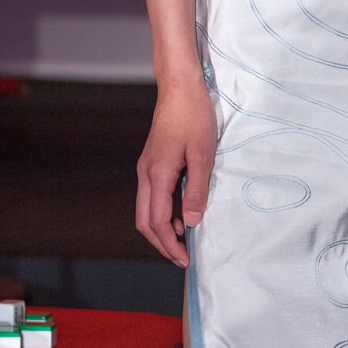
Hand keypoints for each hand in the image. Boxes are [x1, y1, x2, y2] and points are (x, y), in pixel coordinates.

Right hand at [135, 73, 218, 267]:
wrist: (179, 87)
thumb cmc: (194, 116)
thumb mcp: (202, 155)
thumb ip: (195, 190)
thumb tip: (191, 223)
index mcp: (157, 175)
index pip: (158, 222)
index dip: (171, 245)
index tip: (186, 260)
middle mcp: (145, 174)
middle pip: (145, 221)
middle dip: (162, 244)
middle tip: (183, 258)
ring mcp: (145, 167)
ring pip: (145, 210)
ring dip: (161, 229)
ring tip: (183, 241)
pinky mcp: (151, 161)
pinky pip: (150, 196)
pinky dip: (161, 213)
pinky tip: (180, 215)